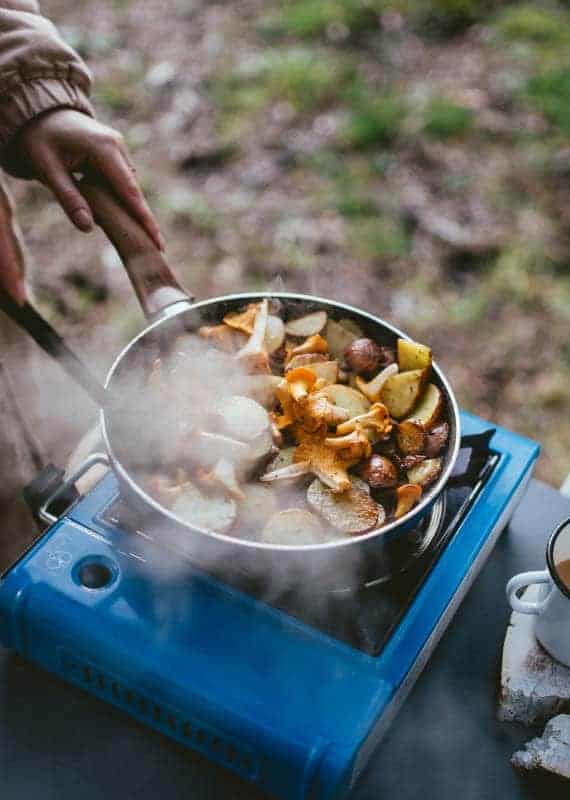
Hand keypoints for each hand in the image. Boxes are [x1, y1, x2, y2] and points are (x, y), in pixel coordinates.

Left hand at [18, 109, 163, 249]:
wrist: (39, 111)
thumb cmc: (40, 138)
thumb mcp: (47, 170)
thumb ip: (69, 199)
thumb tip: (88, 228)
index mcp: (104, 149)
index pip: (130, 192)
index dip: (145, 220)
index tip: (159, 242)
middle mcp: (118, 146)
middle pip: (133, 191)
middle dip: (139, 218)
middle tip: (151, 247)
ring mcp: (119, 147)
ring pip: (126, 187)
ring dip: (121, 206)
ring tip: (113, 222)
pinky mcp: (115, 151)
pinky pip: (120, 180)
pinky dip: (115, 195)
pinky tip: (101, 203)